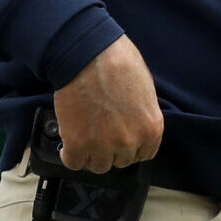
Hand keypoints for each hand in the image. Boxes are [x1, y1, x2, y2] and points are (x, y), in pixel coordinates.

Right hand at [54, 36, 160, 172]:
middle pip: (121, 160)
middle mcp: (130, 142)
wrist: (87, 54)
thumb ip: (141, 113)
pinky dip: (70, 156)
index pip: (144, 154)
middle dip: (111, 149)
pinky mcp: (78, 144)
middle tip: (101, 134)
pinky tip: (69, 146)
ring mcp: (104, 146)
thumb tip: (133, 121)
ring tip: (85, 139)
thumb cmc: (117, 61)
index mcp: (151, 128)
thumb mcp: (144, 88)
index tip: (121, 142)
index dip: (131, 148)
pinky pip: (74, 163)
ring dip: (91, 154)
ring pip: (99, 165)